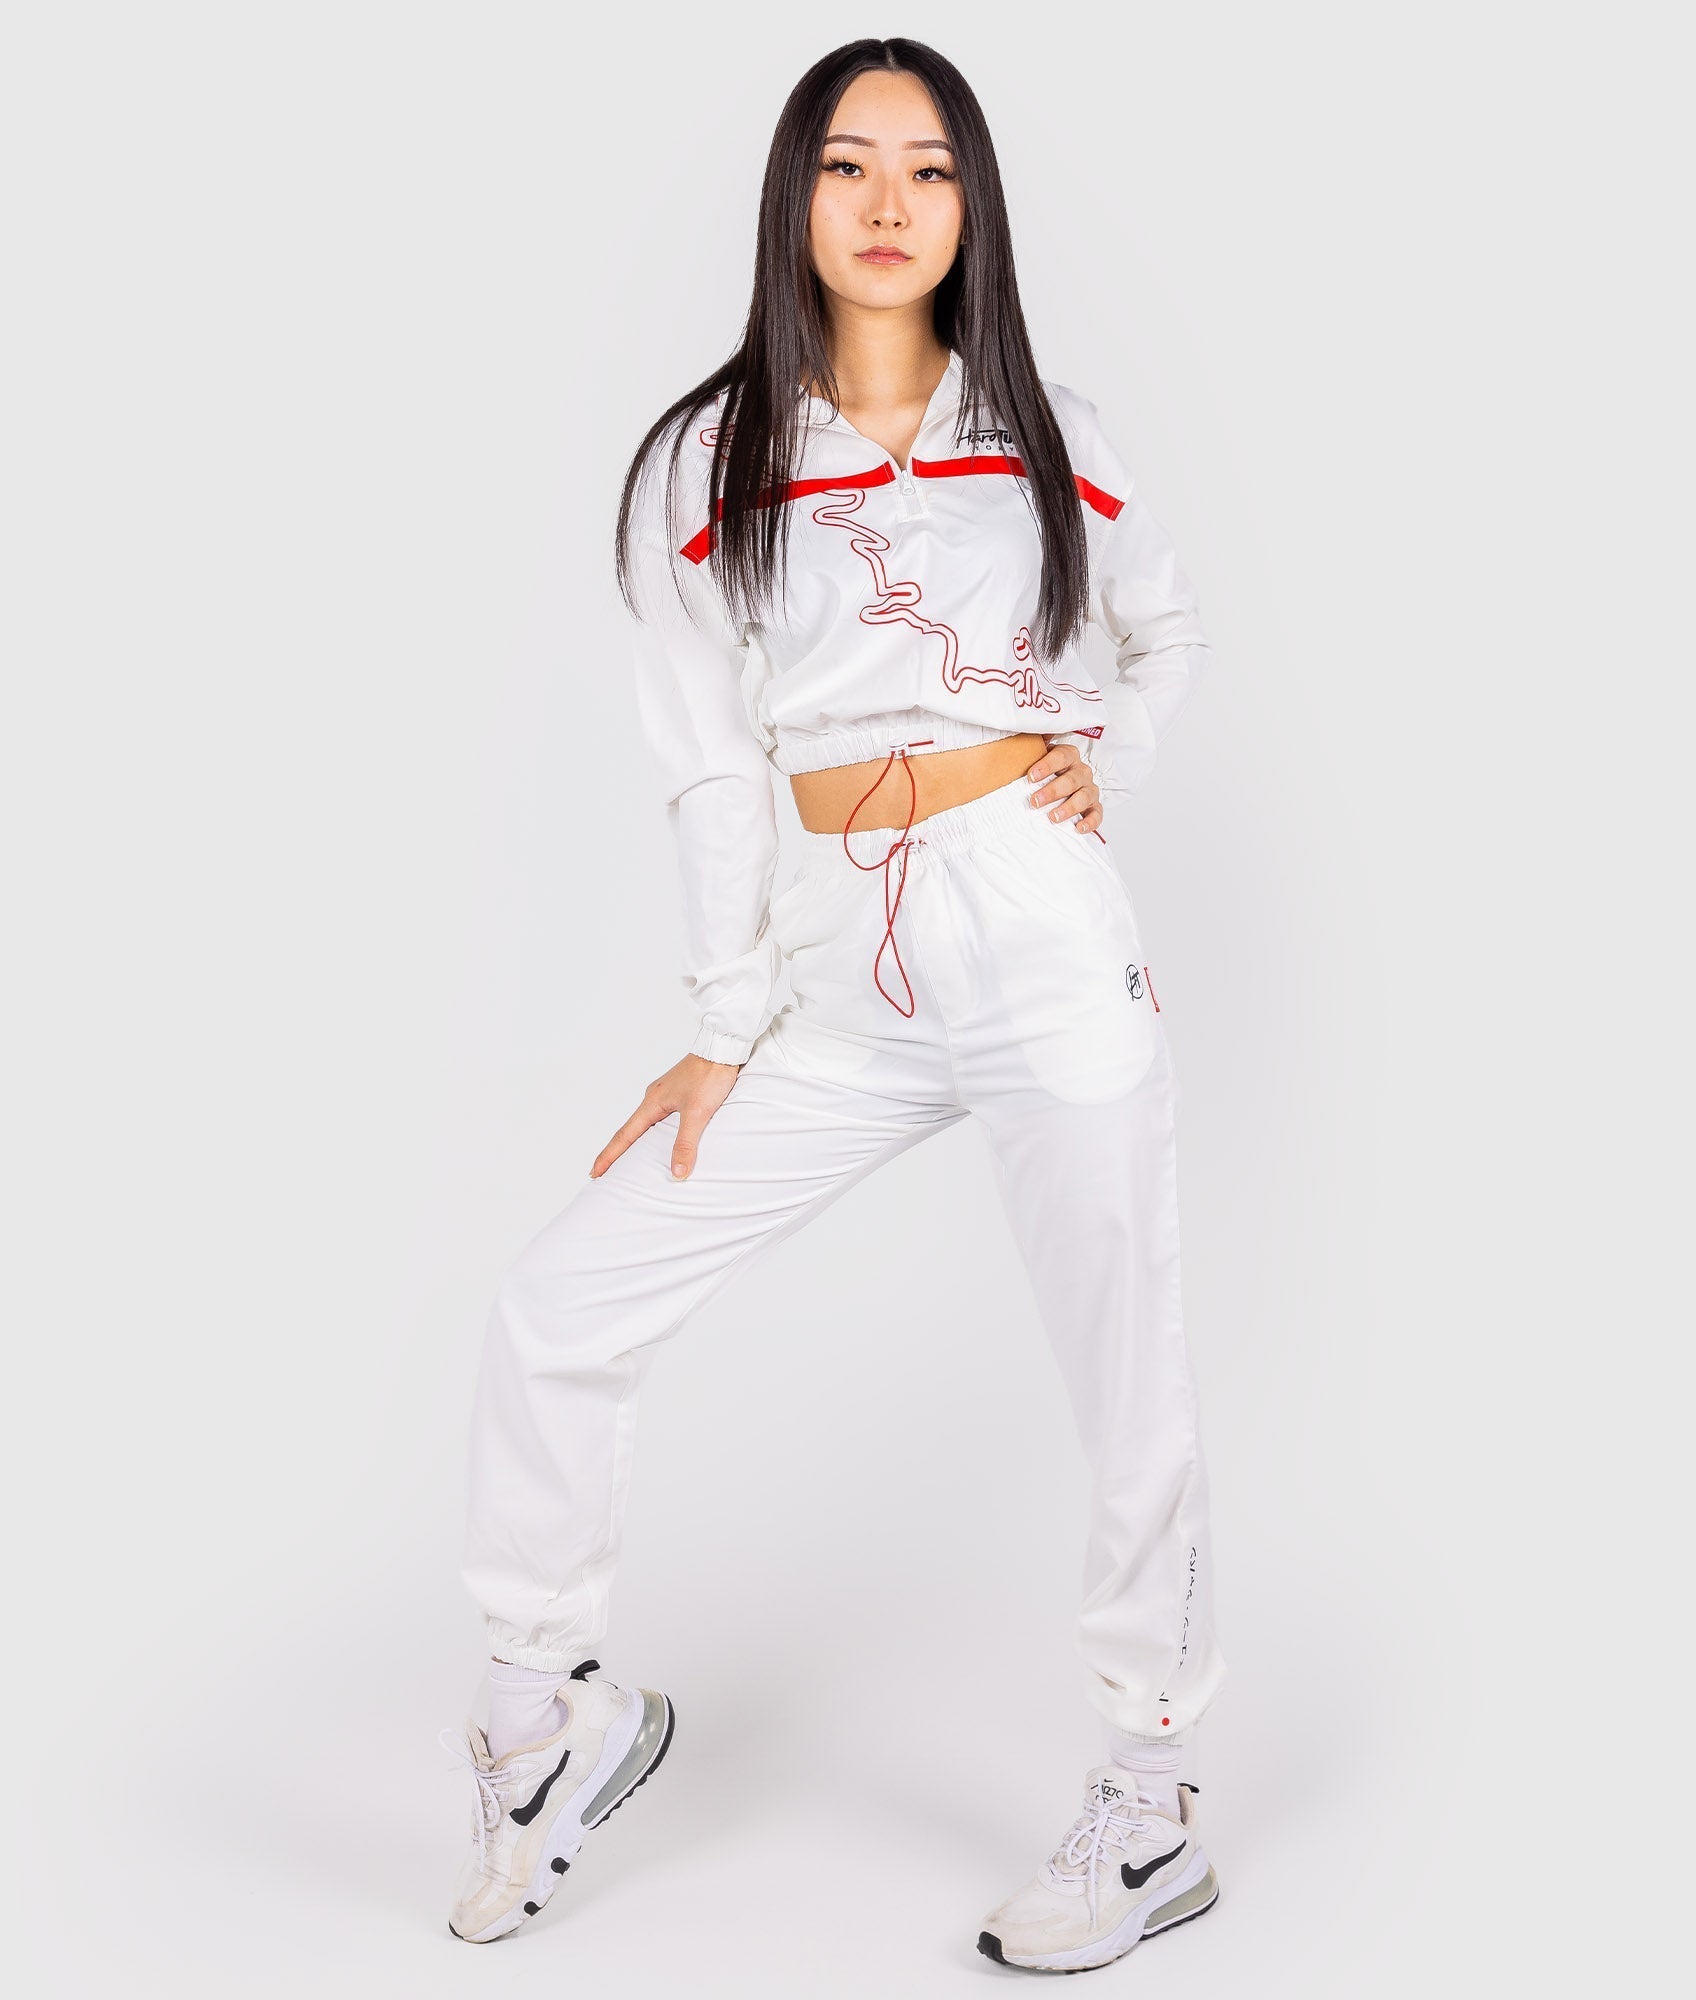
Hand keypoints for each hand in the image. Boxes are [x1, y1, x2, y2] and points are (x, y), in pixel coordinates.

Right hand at [590, 1051, 740, 1181]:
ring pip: (646, 1123)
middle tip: (606, 1170)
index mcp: (652, 1103)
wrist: (722, 1049)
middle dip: (618, 1151)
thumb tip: (676, 1173)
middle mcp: (654, 1098)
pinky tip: (662, 1137)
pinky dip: (654, 1131)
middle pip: (631, 1130)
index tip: (595, 1172)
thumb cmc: (708, 1076)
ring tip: (630, 1158)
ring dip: (636, 1141)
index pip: (624, 1135)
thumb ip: (686, 1143)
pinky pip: (660, 1117)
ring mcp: (666, 1094)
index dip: (609, 1156)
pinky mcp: (679, 1092)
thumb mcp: (697, 1113)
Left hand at [1027, 739, 1103, 834]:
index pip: (1061, 756)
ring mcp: (1089, 789)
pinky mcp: (1093, 807)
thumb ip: (1028, 746)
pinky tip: (1078, 828)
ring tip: (1053, 817)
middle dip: (1053, 791)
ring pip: (1084, 796)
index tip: (1030, 776)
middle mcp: (1081, 771)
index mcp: (1067, 756)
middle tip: (1035, 801)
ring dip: (1069, 807)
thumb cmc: (1041, 772)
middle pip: (1071, 779)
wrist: (1053, 788)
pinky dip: (1090, 822)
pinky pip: (1097, 814)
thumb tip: (1015, 730)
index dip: (1047, 766)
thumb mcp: (1033, 757)